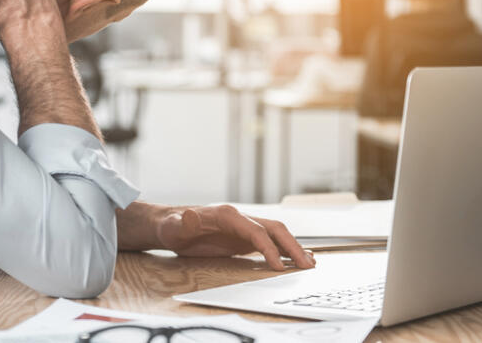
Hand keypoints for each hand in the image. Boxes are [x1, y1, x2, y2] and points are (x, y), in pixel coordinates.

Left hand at [156, 205, 314, 270]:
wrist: (172, 225)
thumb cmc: (173, 226)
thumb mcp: (174, 226)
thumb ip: (184, 223)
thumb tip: (189, 216)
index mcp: (228, 215)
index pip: (256, 231)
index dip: (269, 248)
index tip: (279, 266)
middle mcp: (241, 219)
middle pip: (274, 229)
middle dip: (292, 246)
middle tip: (307, 265)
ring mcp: (244, 227)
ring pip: (276, 234)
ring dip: (293, 247)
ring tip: (310, 263)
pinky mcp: (244, 238)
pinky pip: (269, 242)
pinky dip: (284, 249)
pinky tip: (296, 258)